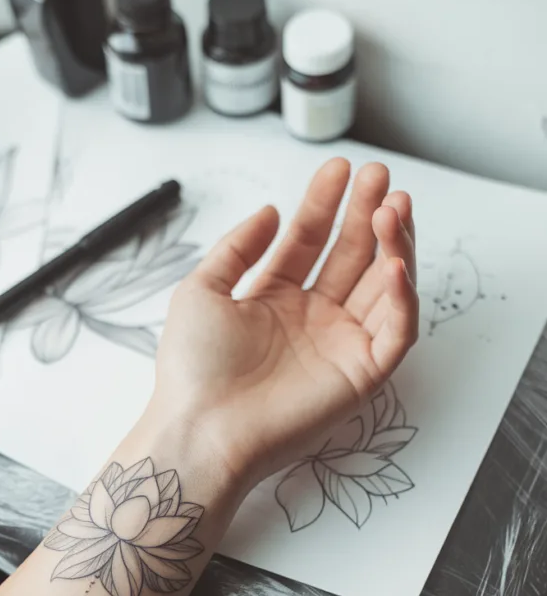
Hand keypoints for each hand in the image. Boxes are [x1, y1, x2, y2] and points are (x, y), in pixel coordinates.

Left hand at [153, 158, 417, 484]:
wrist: (201, 428)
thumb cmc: (193, 368)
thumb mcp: (202, 290)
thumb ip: (238, 247)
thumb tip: (270, 210)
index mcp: (275, 299)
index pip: (310, 241)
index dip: (325, 203)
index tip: (338, 167)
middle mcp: (312, 318)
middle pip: (353, 255)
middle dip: (369, 213)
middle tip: (380, 175)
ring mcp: (339, 344)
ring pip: (383, 286)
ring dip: (393, 245)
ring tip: (394, 207)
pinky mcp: (361, 374)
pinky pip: (396, 331)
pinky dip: (402, 298)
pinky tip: (393, 264)